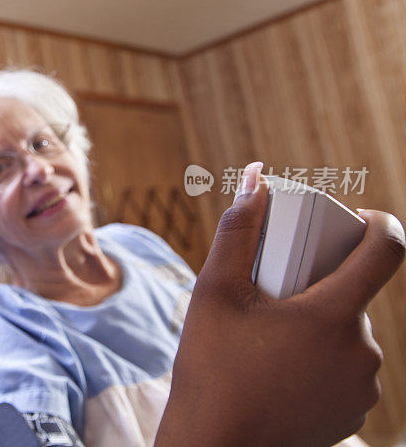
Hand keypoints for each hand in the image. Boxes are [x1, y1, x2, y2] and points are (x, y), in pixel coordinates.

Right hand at [156, 162, 404, 446]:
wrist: (217, 445)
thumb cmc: (212, 369)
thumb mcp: (215, 292)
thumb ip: (238, 230)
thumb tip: (254, 179)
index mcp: (334, 316)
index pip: (388, 250)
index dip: (380, 223)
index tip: (359, 219)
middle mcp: (362, 351)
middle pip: (357, 294)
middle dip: (322, 283)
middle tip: (277, 294)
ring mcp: (362, 387)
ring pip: (350, 333)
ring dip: (322, 323)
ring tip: (273, 337)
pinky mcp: (354, 412)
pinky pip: (348, 368)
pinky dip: (323, 358)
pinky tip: (283, 368)